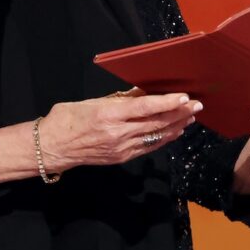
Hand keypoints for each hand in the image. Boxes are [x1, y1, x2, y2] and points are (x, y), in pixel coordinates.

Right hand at [38, 89, 199, 171]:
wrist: (52, 148)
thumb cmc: (66, 119)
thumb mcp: (91, 102)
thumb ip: (118, 99)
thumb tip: (141, 92)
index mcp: (108, 115)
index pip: (146, 108)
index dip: (167, 102)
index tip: (184, 97)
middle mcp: (118, 133)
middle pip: (156, 122)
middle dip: (179, 114)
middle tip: (196, 105)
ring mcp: (121, 148)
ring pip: (156, 136)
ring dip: (176, 126)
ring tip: (190, 117)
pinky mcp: (121, 157)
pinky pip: (148, 147)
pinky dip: (164, 138)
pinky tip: (174, 132)